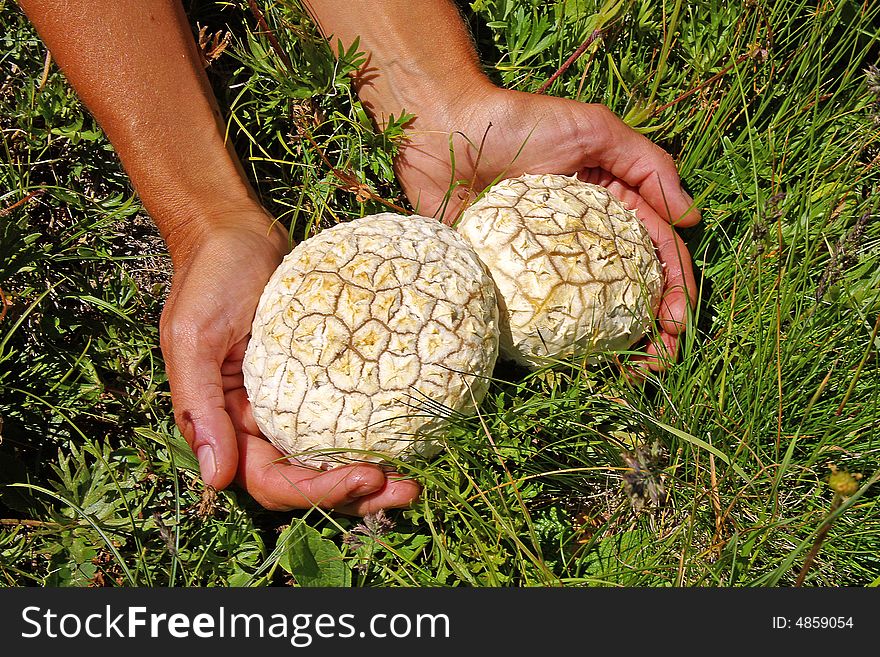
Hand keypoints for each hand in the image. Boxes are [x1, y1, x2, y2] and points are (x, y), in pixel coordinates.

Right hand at [158, 205, 421, 513]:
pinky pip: (346, 416)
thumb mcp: (193, 338)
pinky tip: (408, 435)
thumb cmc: (209, 279)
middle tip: (407, 490)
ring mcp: (292, 403)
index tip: (366, 478)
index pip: (269, 480)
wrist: (235, 232)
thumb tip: (214, 480)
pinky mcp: (319, 378)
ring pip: (331, 457)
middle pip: (308, 479)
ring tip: (414, 480)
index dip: (315, 491)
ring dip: (371, 476)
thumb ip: (198, 407)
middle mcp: (259, 424)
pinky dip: (373, 432)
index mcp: (226, 424)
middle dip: (355, 494)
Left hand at [393, 86, 699, 369]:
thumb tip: (691, 219)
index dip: (674, 287)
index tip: (677, 320)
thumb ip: (646, 165)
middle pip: (630, 290)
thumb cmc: (519, 123)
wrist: (444, 131)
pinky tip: (573, 362)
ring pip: (589, 311)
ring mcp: (545, 265)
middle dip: (654, 328)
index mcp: (611, 209)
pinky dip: (558, 342)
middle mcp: (584, 242)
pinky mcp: (507, 279)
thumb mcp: (593, 130)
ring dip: (615, 344)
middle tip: (661, 358)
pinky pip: (535, 316)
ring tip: (631, 370)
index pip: (656, 251)